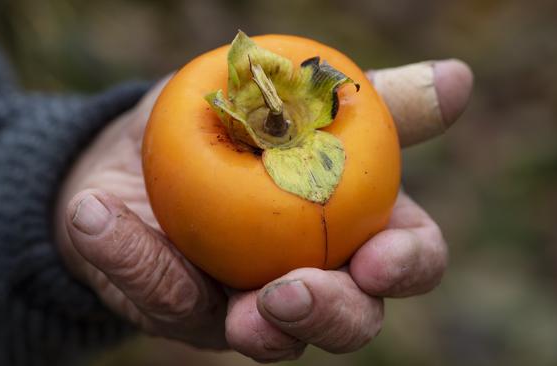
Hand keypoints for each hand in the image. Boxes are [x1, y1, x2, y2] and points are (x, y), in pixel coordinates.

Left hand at [54, 59, 472, 358]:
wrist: (149, 144)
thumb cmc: (236, 122)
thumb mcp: (295, 100)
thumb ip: (369, 103)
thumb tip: (459, 78)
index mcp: (352, 229)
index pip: (405, 259)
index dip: (406, 266)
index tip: (383, 258)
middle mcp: (310, 276)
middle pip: (347, 321)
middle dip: (333, 317)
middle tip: (296, 293)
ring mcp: (247, 302)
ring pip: (269, 340)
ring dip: (256, 329)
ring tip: (237, 309)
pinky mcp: (180, 306)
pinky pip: (158, 294)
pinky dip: (128, 256)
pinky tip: (97, 216)